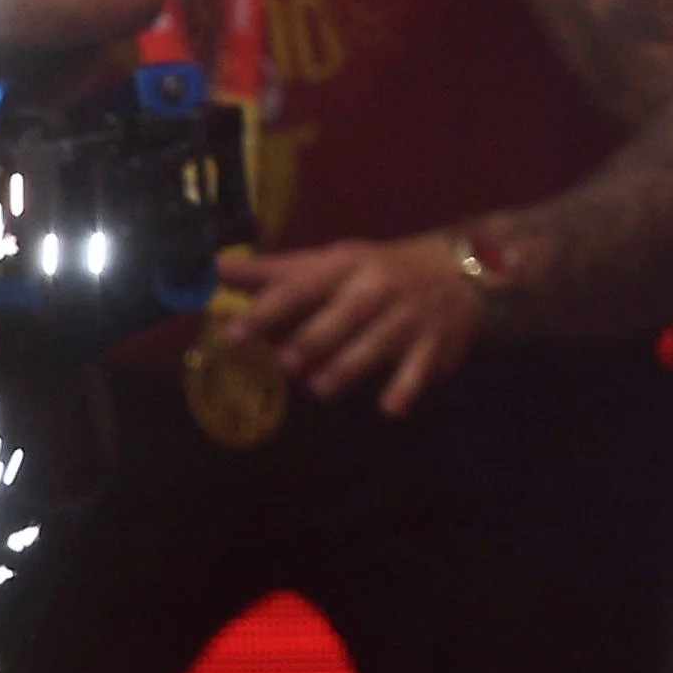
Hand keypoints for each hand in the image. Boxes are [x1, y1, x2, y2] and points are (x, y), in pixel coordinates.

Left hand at [216, 232, 486, 416]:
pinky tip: (389, 408)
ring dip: (346, 368)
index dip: (265, 310)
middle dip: (310, 342)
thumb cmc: (375, 272)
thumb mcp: (330, 264)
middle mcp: (378, 287)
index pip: (300, 287)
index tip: (232, 333)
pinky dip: (404, 389)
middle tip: (284, 364)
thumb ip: (275, 274)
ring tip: (320, 387)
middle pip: (340, 318)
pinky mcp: (433, 346)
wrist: (457, 272)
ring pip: (374, 346)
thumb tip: (214, 271)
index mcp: (346, 265)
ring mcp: (408, 317)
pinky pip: (418, 371)